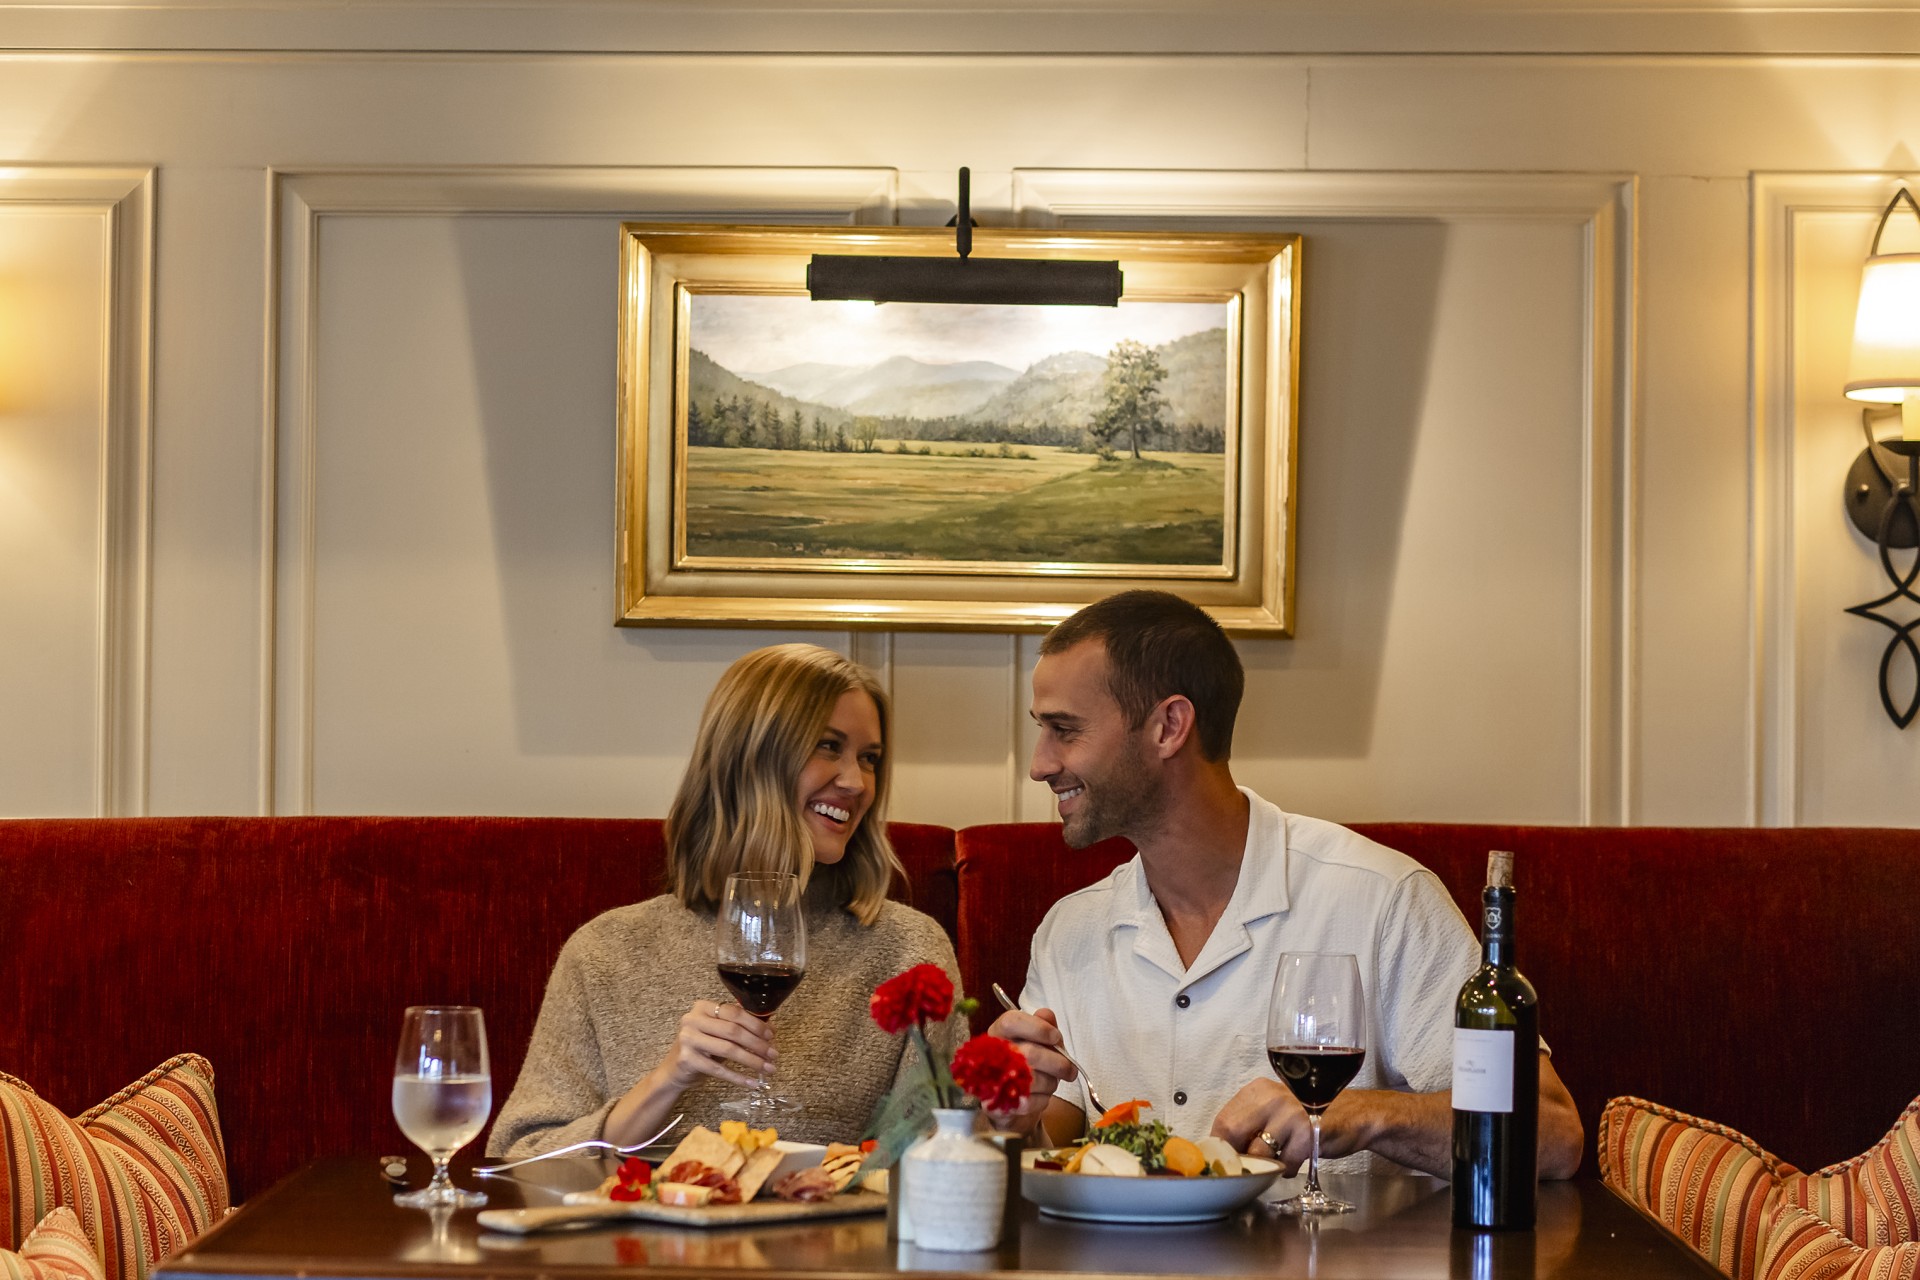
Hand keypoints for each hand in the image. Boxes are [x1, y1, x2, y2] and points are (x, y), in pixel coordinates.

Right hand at [654, 999, 774, 1091]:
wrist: (673, 1070)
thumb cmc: (701, 1048)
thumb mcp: (717, 1032)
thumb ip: (738, 1026)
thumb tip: (770, 1028)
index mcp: (702, 1007)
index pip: (734, 1012)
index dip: (756, 1024)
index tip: (772, 1035)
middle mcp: (692, 1020)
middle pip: (733, 1031)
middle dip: (757, 1044)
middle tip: (773, 1055)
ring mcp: (688, 1039)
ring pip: (729, 1049)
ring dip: (752, 1060)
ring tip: (768, 1068)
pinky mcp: (687, 1059)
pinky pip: (719, 1069)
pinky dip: (738, 1077)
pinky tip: (752, 1082)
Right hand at [986, 1007, 1074, 1129]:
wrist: (1011, 1101)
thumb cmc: (1026, 1064)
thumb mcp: (1037, 1041)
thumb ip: (1043, 1026)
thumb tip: (1047, 1015)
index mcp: (998, 1033)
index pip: (1011, 1021)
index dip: (1038, 1028)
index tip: (1056, 1037)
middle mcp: (991, 1054)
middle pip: (1029, 1053)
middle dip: (1057, 1062)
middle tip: (1071, 1069)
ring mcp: (992, 1080)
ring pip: (1033, 1080)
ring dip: (1051, 1082)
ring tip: (1053, 1081)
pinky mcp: (997, 1105)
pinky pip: (1030, 1102)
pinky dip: (1043, 1099)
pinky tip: (1041, 1095)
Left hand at [1211, 1080, 1364, 1175]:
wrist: (1354, 1115)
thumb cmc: (1308, 1116)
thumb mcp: (1274, 1110)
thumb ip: (1250, 1123)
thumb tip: (1222, 1150)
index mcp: (1258, 1090)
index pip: (1223, 1120)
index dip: (1221, 1146)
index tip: (1225, 1160)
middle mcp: (1271, 1097)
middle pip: (1232, 1134)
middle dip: (1237, 1157)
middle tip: (1248, 1167)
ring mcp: (1289, 1115)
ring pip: (1258, 1153)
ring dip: (1267, 1165)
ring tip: (1280, 1158)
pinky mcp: (1306, 1134)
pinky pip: (1285, 1164)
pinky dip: (1289, 1169)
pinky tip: (1298, 1158)